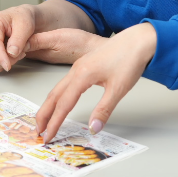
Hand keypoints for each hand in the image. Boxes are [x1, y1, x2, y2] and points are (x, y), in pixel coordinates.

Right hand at [0, 5, 37, 71]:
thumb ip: (19, 39)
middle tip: (21, 53)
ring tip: (15, 54)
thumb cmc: (21, 19)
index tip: (8, 66)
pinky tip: (6, 57)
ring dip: (3, 63)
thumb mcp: (26, 26)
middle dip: (7, 59)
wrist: (19, 18)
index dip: (1, 57)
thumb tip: (11, 53)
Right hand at [35, 22, 157, 142]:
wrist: (138, 40)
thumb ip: (104, 110)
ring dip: (49, 105)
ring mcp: (79, 66)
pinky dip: (58, 95)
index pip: (64, 104)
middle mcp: (76, 70)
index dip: (55, 122)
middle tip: (38, 131)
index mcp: (82, 75)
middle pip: (54, 95)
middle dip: (44, 114)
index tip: (48, 136)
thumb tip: (93, 128)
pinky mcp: (84, 65)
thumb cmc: (129, 59)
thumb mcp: (118, 89)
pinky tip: (61, 101)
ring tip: (45, 119)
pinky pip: (65, 83)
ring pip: (58, 88)